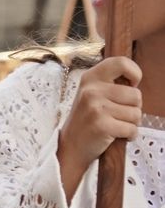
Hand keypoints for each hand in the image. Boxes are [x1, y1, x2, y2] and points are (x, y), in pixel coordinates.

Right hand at [59, 57, 142, 195]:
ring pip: (136, 113)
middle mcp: (92, 89)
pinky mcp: (102, 125)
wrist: (70, 145)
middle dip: (133, 108)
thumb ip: (110, 84)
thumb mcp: (92, 94)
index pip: (121, 63)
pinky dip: (129, 135)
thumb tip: (135, 80)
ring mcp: (95, 107)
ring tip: (114, 124)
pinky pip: (132, 129)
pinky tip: (115, 135)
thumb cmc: (87, 119)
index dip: (135, 73)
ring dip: (131, 123)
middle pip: (136, 95)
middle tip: (117, 114)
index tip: (132, 84)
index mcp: (90, 77)